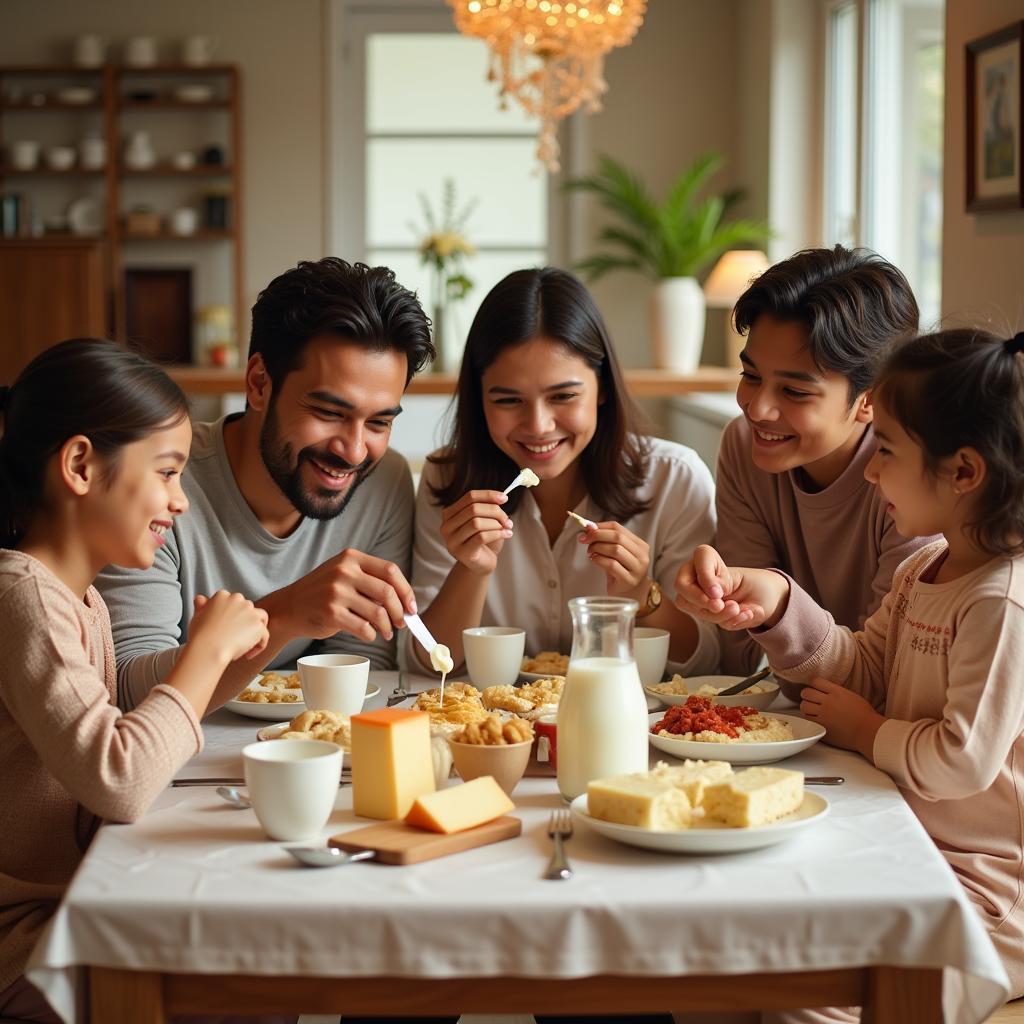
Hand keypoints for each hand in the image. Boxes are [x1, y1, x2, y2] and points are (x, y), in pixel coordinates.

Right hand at [191, 591, 269, 664]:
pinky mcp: (258, 626)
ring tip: (248, 643)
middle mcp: (238, 600)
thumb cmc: (200, 636)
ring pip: (260, 619)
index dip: (232, 617)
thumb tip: (201, 599)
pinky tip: (249, 655)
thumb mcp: (197, 616)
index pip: (233, 603)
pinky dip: (260, 645)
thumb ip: (201, 606)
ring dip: (256, 630)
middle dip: (244, 622)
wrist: (208, 648)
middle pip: (248, 609)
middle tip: (235, 638)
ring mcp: (250, 612)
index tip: (226, 629)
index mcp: (222, 596)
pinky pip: (265, 635)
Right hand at [262, 549, 416, 643]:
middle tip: (402, 623)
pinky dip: (371, 635)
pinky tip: (370, 635)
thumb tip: (404, 603)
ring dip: (387, 627)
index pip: (390, 570)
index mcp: (351, 558)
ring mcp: (336, 592)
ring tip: (386, 632)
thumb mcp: (344, 575)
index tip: (411, 606)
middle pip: (387, 592)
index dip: (406, 590)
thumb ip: (370, 581)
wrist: (289, 607)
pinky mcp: (331, 613)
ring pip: (377, 612)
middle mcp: (344, 571)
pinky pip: (363, 628)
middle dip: (399, 611)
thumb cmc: (323, 593)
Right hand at [440, 490, 513, 575]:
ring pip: (476, 523)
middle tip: (507, 519)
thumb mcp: (485, 519)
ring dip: (497, 523)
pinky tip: (507, 534)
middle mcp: (447, 526)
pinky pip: (481, 537)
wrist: (482, 564)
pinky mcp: (462, 553)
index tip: (505, 498)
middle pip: (473, 509)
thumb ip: (488, 507)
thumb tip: (501, 497)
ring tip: (507, 528)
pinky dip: (497, 533)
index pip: (470, 497)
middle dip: (495, 511)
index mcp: (449, 514)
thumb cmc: (484, 540)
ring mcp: (452, 541)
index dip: (488, 495)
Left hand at [579, 521, 650, 597]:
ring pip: (615, 550)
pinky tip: (593, 559)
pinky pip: (611, 565)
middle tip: (584, 539)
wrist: (629, 594)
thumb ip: (605, 539)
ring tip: (590, 552)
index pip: (619, 528)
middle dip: (598, 536)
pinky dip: (599, 560)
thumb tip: (588, 527)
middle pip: (618, 537)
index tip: (586, 529)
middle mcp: (642, 556)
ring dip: (598, 548)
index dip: (600, 527)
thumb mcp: (615, 552)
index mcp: (640, 545)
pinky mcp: (629, 580)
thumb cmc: (620, 570)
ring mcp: (637, 569)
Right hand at [673, 544, 789, 628]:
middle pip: (683, 586)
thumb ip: (724, 584)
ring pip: (695, 607)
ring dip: (719, 614)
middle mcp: (696, 575)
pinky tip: (743, 615)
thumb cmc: (755, 584)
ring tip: (740, 610)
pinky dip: (728, 621)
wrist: (766, 601)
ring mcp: (697, 595)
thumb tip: (711, 594)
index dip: (705, 578)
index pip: (699, 559)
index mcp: (706, 558)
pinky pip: (708, 620)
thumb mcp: (744, 581)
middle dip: (701, 600)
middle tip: (719, 606)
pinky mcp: (703, 612)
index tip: (718, 593)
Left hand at [799, 677, 884, 757]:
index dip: (814, 685)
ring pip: (804, 706)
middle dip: (808, 695)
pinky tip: (817, 720)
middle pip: (806, 693)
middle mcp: (828, 702)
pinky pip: (808, 720)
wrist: (869, 732)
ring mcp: (824, 715)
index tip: (817, 689)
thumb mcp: (851, 696)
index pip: (815, 681)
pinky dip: (810, 719)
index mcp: (837, 692)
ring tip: (813, 711)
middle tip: (812, 700)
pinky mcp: (822, 727)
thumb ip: (836, 692)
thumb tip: (824, 690)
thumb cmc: (865, 715)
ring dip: (807, 707)